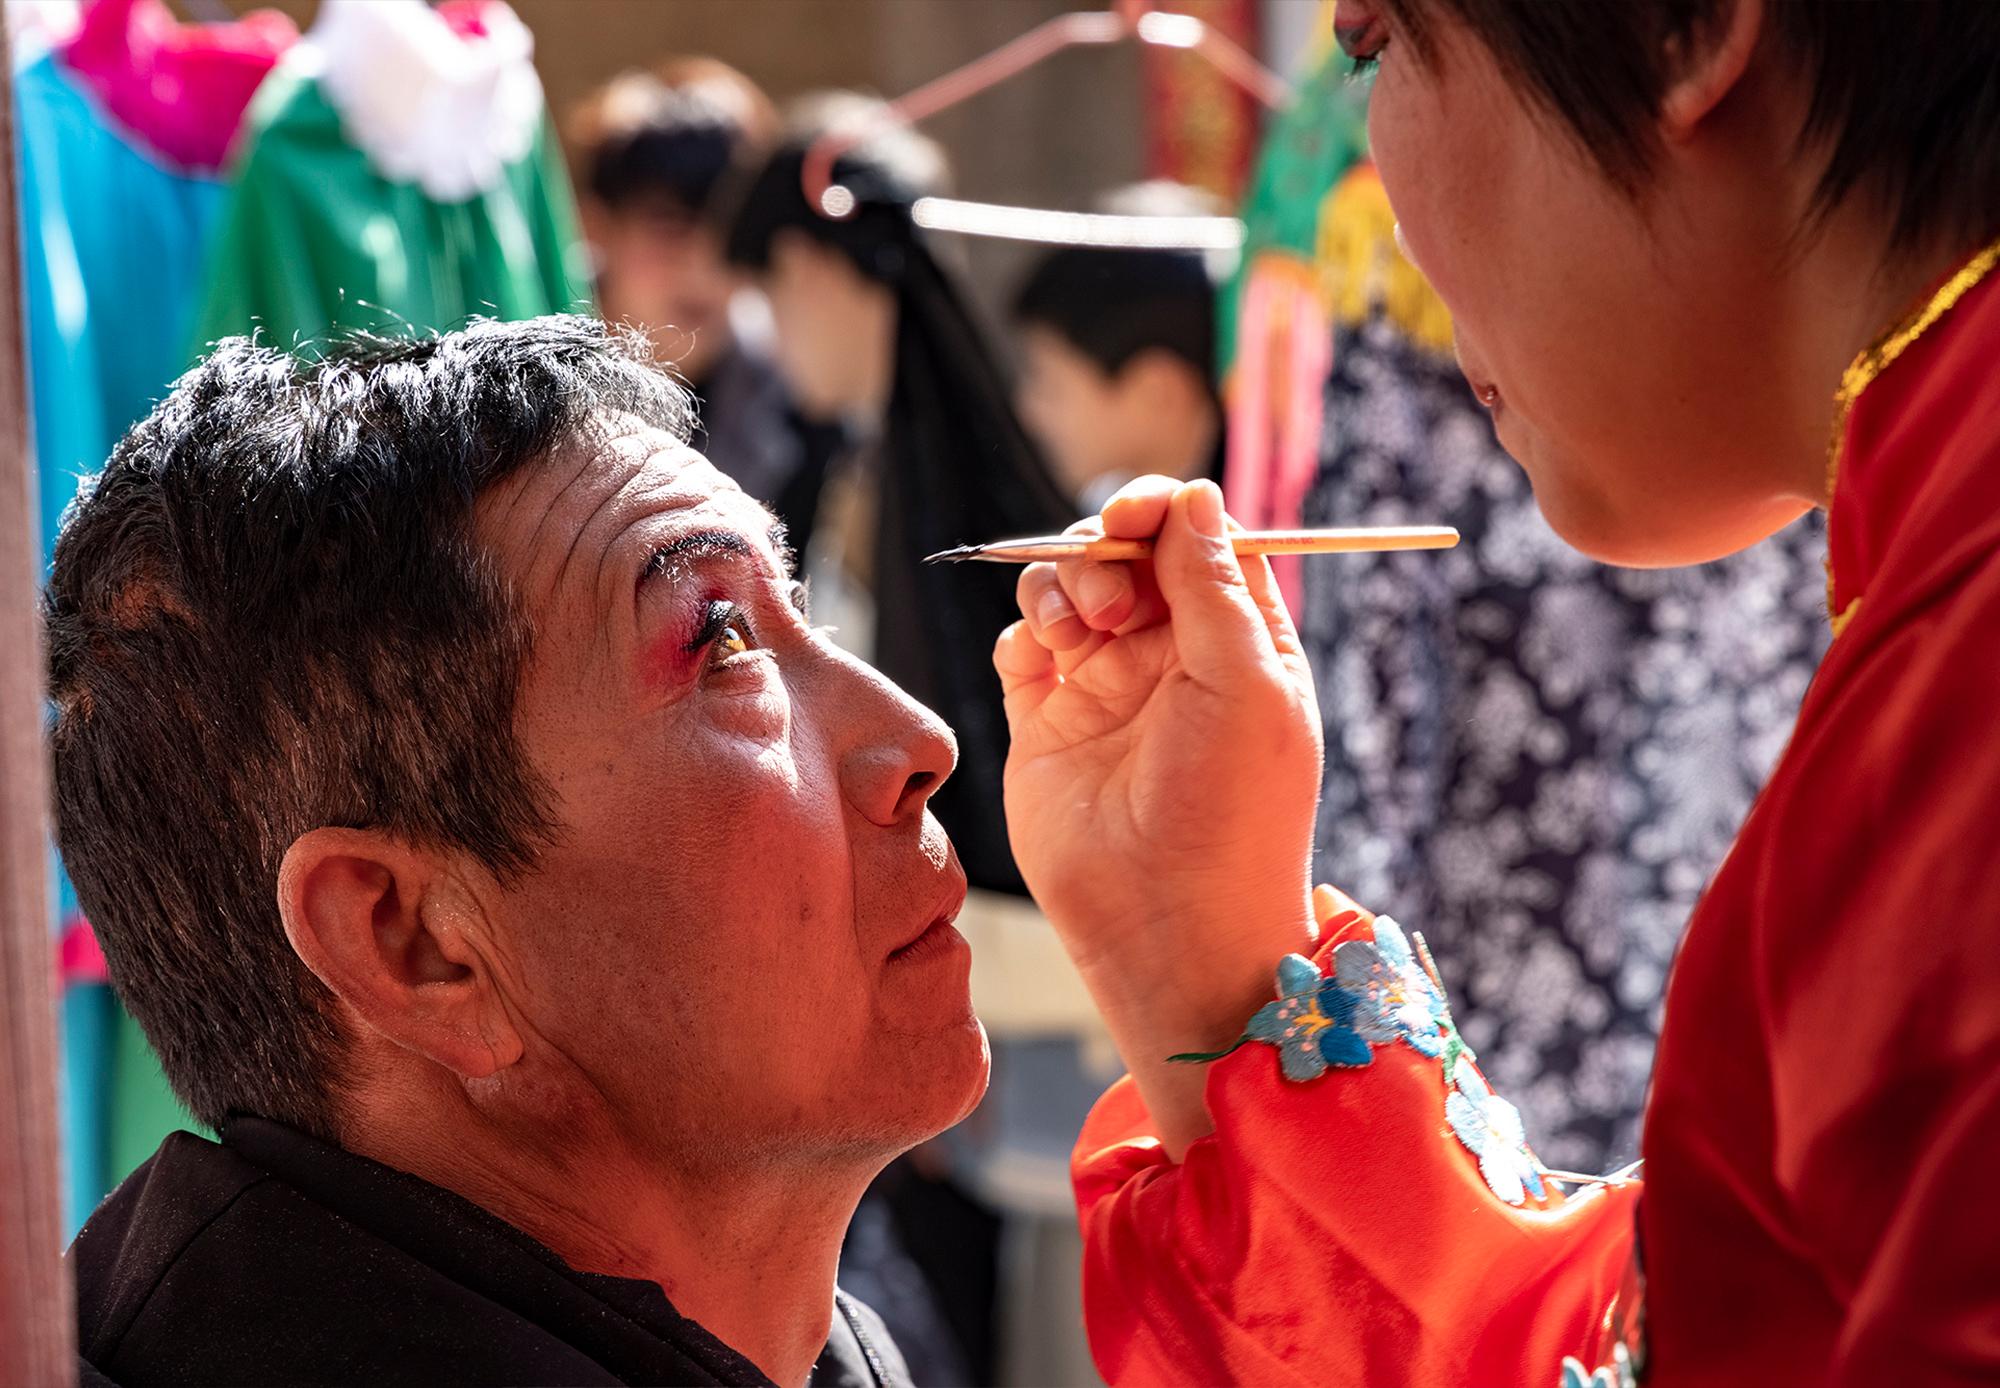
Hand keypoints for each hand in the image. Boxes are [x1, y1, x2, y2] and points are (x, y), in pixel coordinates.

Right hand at [994, 477, 1323, 1153]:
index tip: (1137, 512)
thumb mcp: (1248, 683)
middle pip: (1127, 554)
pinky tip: (1044, 661)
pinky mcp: (1045, 724)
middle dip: (1107, 548)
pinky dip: (1024, 632)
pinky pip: (1021, 645)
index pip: (1201, 542)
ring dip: (1064, 584)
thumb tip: (1194, 496)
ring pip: (1068, 588)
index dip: (1166, 512)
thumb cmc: (1232, 811)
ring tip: (1080, 634)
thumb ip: (1216, 583)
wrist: (1167, 927)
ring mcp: (1104, 689)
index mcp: (1238, 644)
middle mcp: (1171, 659)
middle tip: (1112, 598)